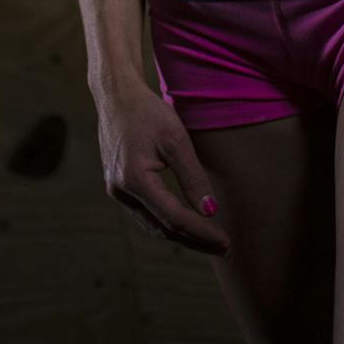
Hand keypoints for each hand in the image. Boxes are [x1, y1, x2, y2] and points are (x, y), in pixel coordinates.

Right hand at [94, 81, 234, 258]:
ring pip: (152, 225)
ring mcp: (117, 191)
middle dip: (195, 241)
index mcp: (134, 179)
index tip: (226, 241)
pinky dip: (167, 222)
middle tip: (225, 248)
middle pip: (162, 228)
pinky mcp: (118, 187)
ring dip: (182, 236)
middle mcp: (121, 191)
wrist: (116, 96)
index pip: (174, 218)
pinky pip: (145, 214)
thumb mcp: (176, 140)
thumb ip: (193, 177)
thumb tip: (210, 211)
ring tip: (211, 241)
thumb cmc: (147, 112)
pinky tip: (187, 225)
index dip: (201, 232)